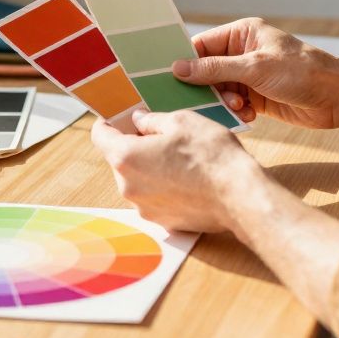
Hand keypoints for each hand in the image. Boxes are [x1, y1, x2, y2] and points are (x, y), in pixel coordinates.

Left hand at [90, 109, 265, 232]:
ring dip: (149, 166)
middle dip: (134, 145)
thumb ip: (152, 120)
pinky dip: (162, 186)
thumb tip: (139, 120)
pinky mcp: (162, 221)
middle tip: (160, 134)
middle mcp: (128, 186)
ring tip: (179, 157)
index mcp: (127, 157)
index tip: (119, 117)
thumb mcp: (182, 121)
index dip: (108, 122)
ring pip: (137, 179)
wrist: (238, 196)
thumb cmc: (211, 155)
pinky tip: (186, 178)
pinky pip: (153, 197)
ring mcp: (144, 207)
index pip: (100, 135)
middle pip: (119, 159)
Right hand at [174, 17, 338, 129]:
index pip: (202, 45)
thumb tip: (178, 68)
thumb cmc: (302, 72)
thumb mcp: (255, 68)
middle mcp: (244, 53)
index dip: (186, 61)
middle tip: (204, 100)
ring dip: (223, 102)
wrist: (338, 97)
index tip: (169, 78)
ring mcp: (250, 76)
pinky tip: (249, 115)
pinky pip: (234, 105)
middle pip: (207, 71)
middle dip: (207, 87)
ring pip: (219, 91)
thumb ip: (215, 69)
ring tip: (239, 106)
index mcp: (242, 34)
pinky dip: (237, 112)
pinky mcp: (258, 97)